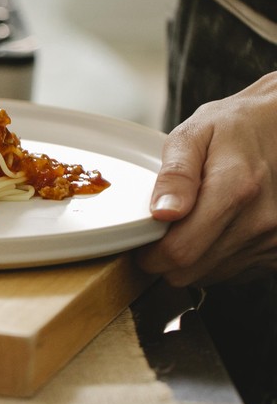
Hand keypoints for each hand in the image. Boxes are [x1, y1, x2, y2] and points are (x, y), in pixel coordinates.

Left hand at [139, 72, 276, 285]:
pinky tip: (215, 229)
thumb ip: (175, 174)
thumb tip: (161, 213)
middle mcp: (260, 220)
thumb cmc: (234, 127)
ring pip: (209, 276)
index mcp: (235, 189)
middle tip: (160, 231)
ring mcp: (273, 239)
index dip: (150, 255)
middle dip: (165, 260)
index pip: (180, 251)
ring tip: (193, 222)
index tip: (141, 243)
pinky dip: (215, 259)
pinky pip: (232, 273)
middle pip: (191, 271)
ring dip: (192, 259)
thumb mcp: (193, 135)